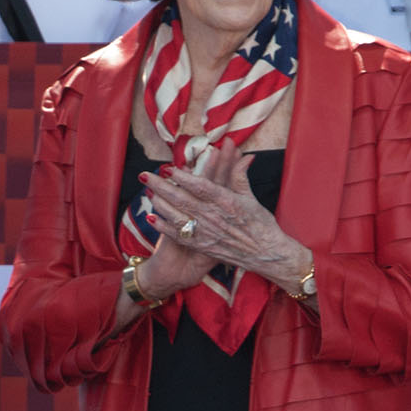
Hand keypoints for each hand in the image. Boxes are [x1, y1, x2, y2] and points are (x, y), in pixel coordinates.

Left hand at [142, 143, 309, 289]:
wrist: (266, 254)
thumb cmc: (261, 224)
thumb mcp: (251, 198)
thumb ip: (240, 176)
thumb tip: (241, 156)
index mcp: (226, 201)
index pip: (200, 186)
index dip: (182, 177)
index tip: (168, 168)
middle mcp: (214, 217)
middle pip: (182, 199)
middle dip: (161, 186)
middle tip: (145, 175)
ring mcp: (207, 233)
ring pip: (177, 216)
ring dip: (160, 204)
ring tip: (148, 192)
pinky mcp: (203, 246)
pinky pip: (180, 236)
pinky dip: (165, 227)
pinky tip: (152, 218)